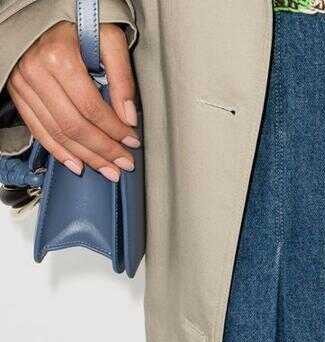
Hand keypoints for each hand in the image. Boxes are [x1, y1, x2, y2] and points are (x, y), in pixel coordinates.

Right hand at [7, 21, 138, 181]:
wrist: (46, 12)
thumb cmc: (79, 23)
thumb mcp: (109, 39)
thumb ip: (122, 76)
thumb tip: (129, 117)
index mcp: (59, 57)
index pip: (91, 108)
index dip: (114, 130)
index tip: (132, 142)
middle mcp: (36, 72)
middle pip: (74, 125)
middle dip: (102, 150)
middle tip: (122, 165)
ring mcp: (23, 83)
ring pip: (56, 132)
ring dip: (84, 157)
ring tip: (106, 169)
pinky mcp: (18, 92)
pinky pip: (38, 130)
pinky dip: (58, 151)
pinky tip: (77, 164)